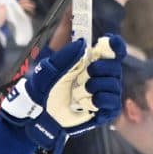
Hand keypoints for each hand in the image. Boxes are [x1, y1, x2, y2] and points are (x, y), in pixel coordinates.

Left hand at [0, 35, 125, 153]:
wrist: (37, 112)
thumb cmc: (43, 88)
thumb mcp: (50, 67)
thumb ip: (66, 54)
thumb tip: (83, 44)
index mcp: (89, 64)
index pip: (112, 51)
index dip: (115, 45)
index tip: (110, 41)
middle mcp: (99, 78)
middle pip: (115, 67)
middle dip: (103, 68)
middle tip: (88, 72)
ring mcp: (101, 95)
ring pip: (114, 85)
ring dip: (98, 85)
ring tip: (80, 91)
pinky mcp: (102, 112)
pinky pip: (113, 103)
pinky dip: (103, 100)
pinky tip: (91, 101)